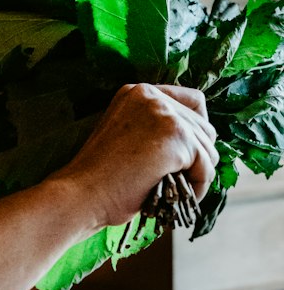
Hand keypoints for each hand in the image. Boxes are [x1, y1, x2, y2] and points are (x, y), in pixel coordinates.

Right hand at [56, 83, 217, 230]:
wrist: (81, 195)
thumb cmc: (100, 178)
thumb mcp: (126, 137)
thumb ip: (154, 127)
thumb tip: (198, 142)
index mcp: (137, 92)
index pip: (192, 101)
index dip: (195, 130)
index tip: (185, 156)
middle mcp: (152, 96)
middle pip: (204, 126)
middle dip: (198, 157)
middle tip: (179, 180)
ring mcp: (165, 114)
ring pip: (208, 147)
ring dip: (198, 174)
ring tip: (178, 192)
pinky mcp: (176, 137)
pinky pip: (206, 166)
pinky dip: (199, 186)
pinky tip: (179, 197)